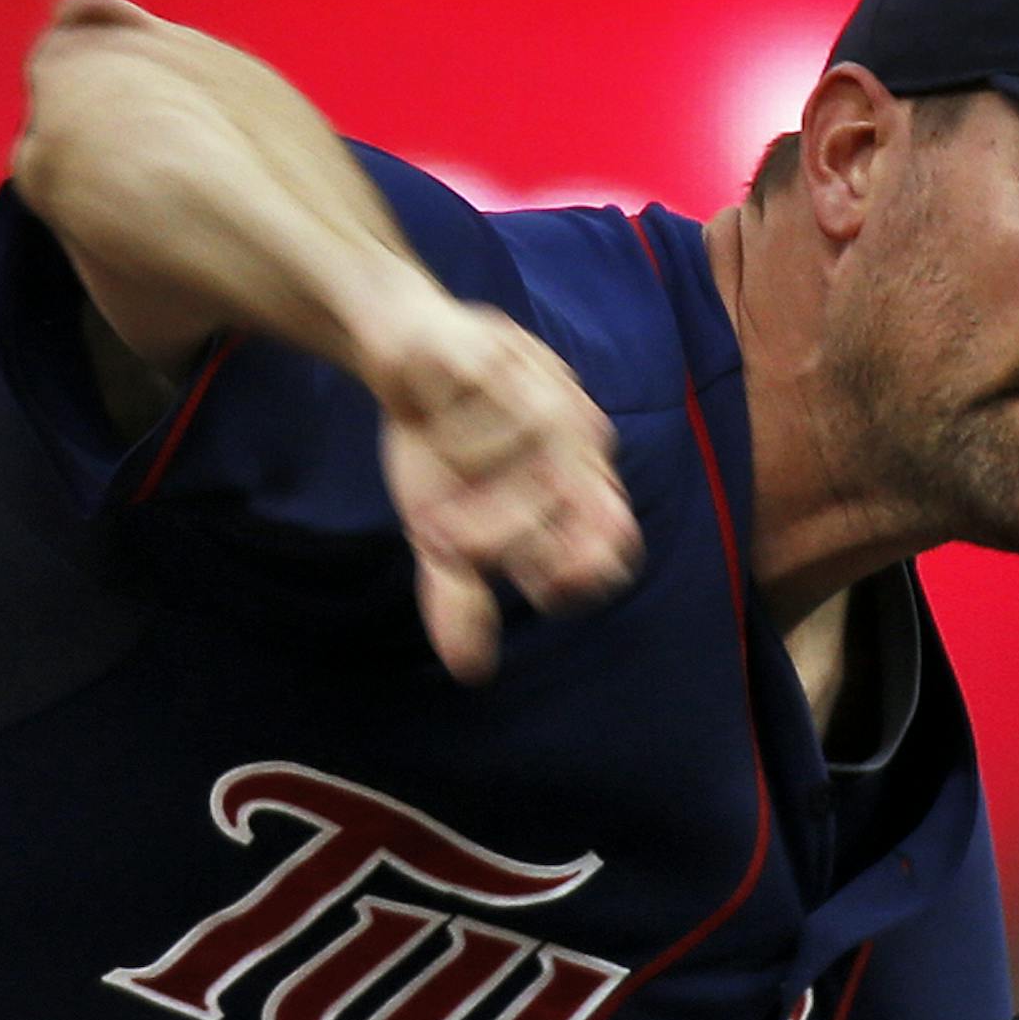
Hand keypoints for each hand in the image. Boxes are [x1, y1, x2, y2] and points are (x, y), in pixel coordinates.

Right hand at [366, 299, 641, 681]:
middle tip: (459, 548)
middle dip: (514, 542)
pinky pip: (490, 412)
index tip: (539, 585)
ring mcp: (544, 399)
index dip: (581, 575)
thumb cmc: (438, 445)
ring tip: (439, 513)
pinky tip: (435, 432)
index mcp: (574, 488)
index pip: (613, 548)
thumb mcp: (445, 533)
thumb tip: (471, 672)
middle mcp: (575, 445)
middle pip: (579, 508)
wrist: (405, 347)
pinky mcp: (496, 359)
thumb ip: (462, 597)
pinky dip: (457, 433)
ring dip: (479, 506)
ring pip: (536, 465)